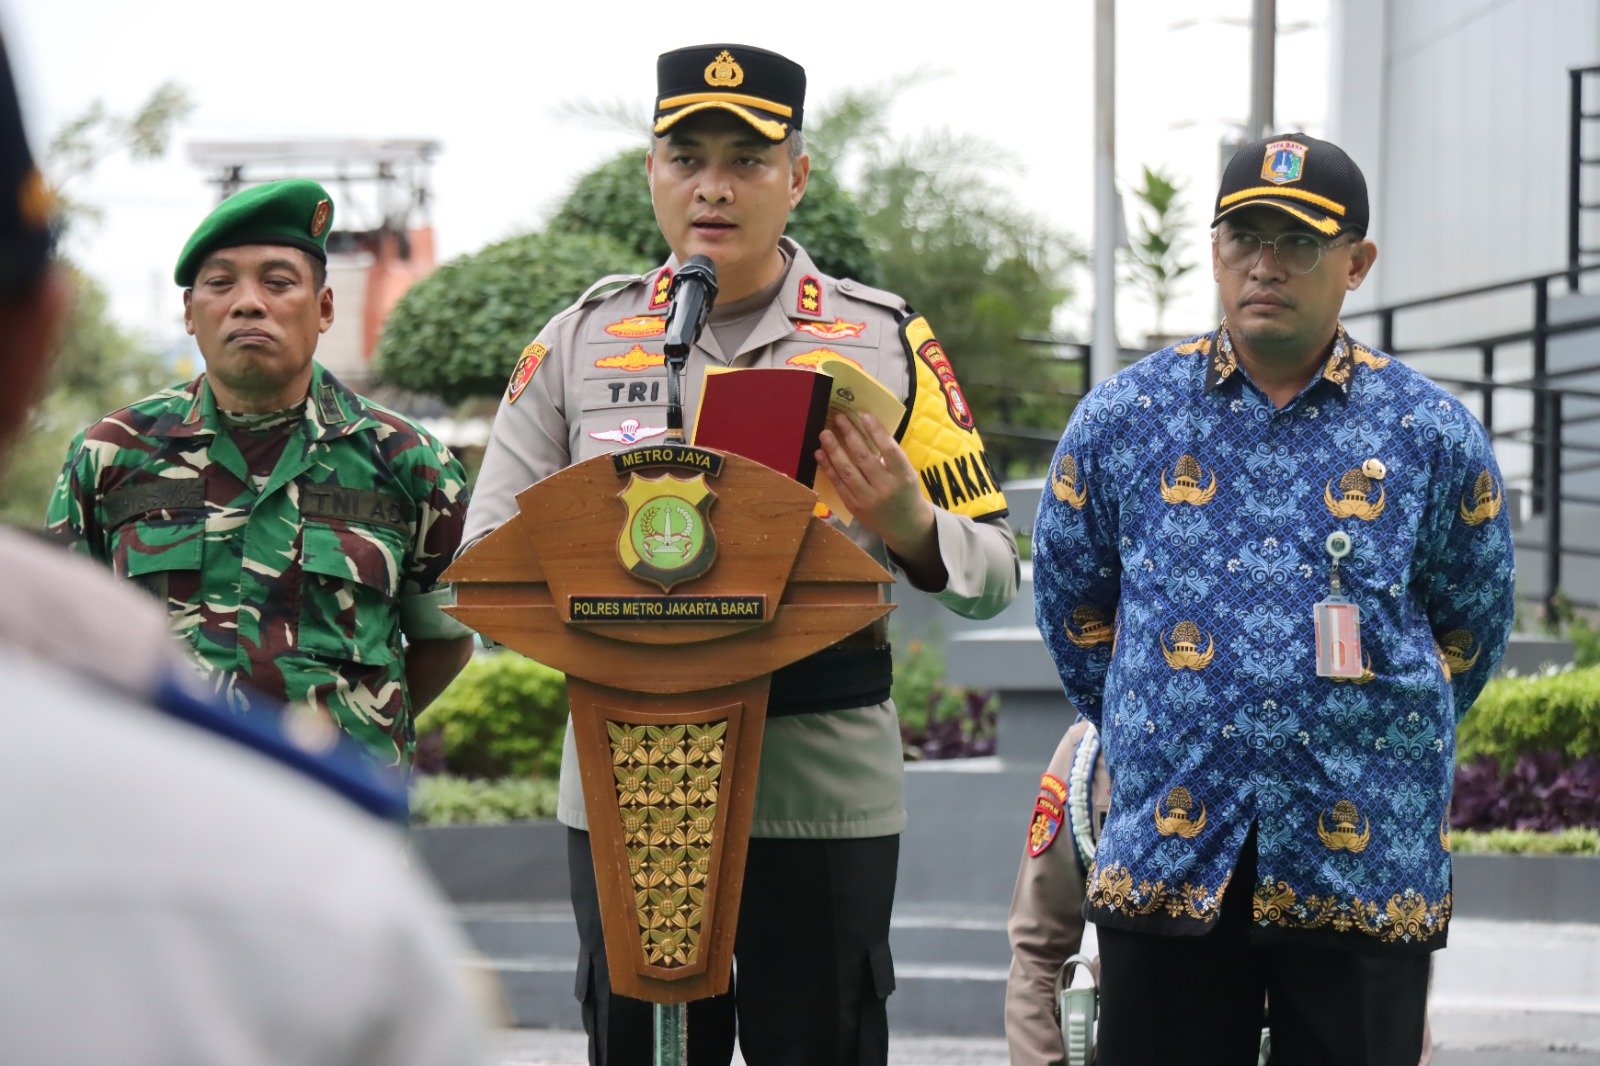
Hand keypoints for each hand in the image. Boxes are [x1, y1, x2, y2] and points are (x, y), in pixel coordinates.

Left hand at [816, 411, 946, 588]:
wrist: (905, 525)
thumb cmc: (906, 491)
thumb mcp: (907, 473)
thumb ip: (891, 456)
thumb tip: (865, 429)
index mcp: (904, 477)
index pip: (889, 450)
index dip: (876, 432)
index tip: (863, 414)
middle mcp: (886, 489)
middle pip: (864, 459)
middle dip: (849, 436)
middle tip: (837, 418)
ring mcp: (868, 500)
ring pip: (847, 472)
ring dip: (834, 451)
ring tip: (824, 434)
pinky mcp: (854, 507)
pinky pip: (839, 485)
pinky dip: (828, 468)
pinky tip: (821, 454)